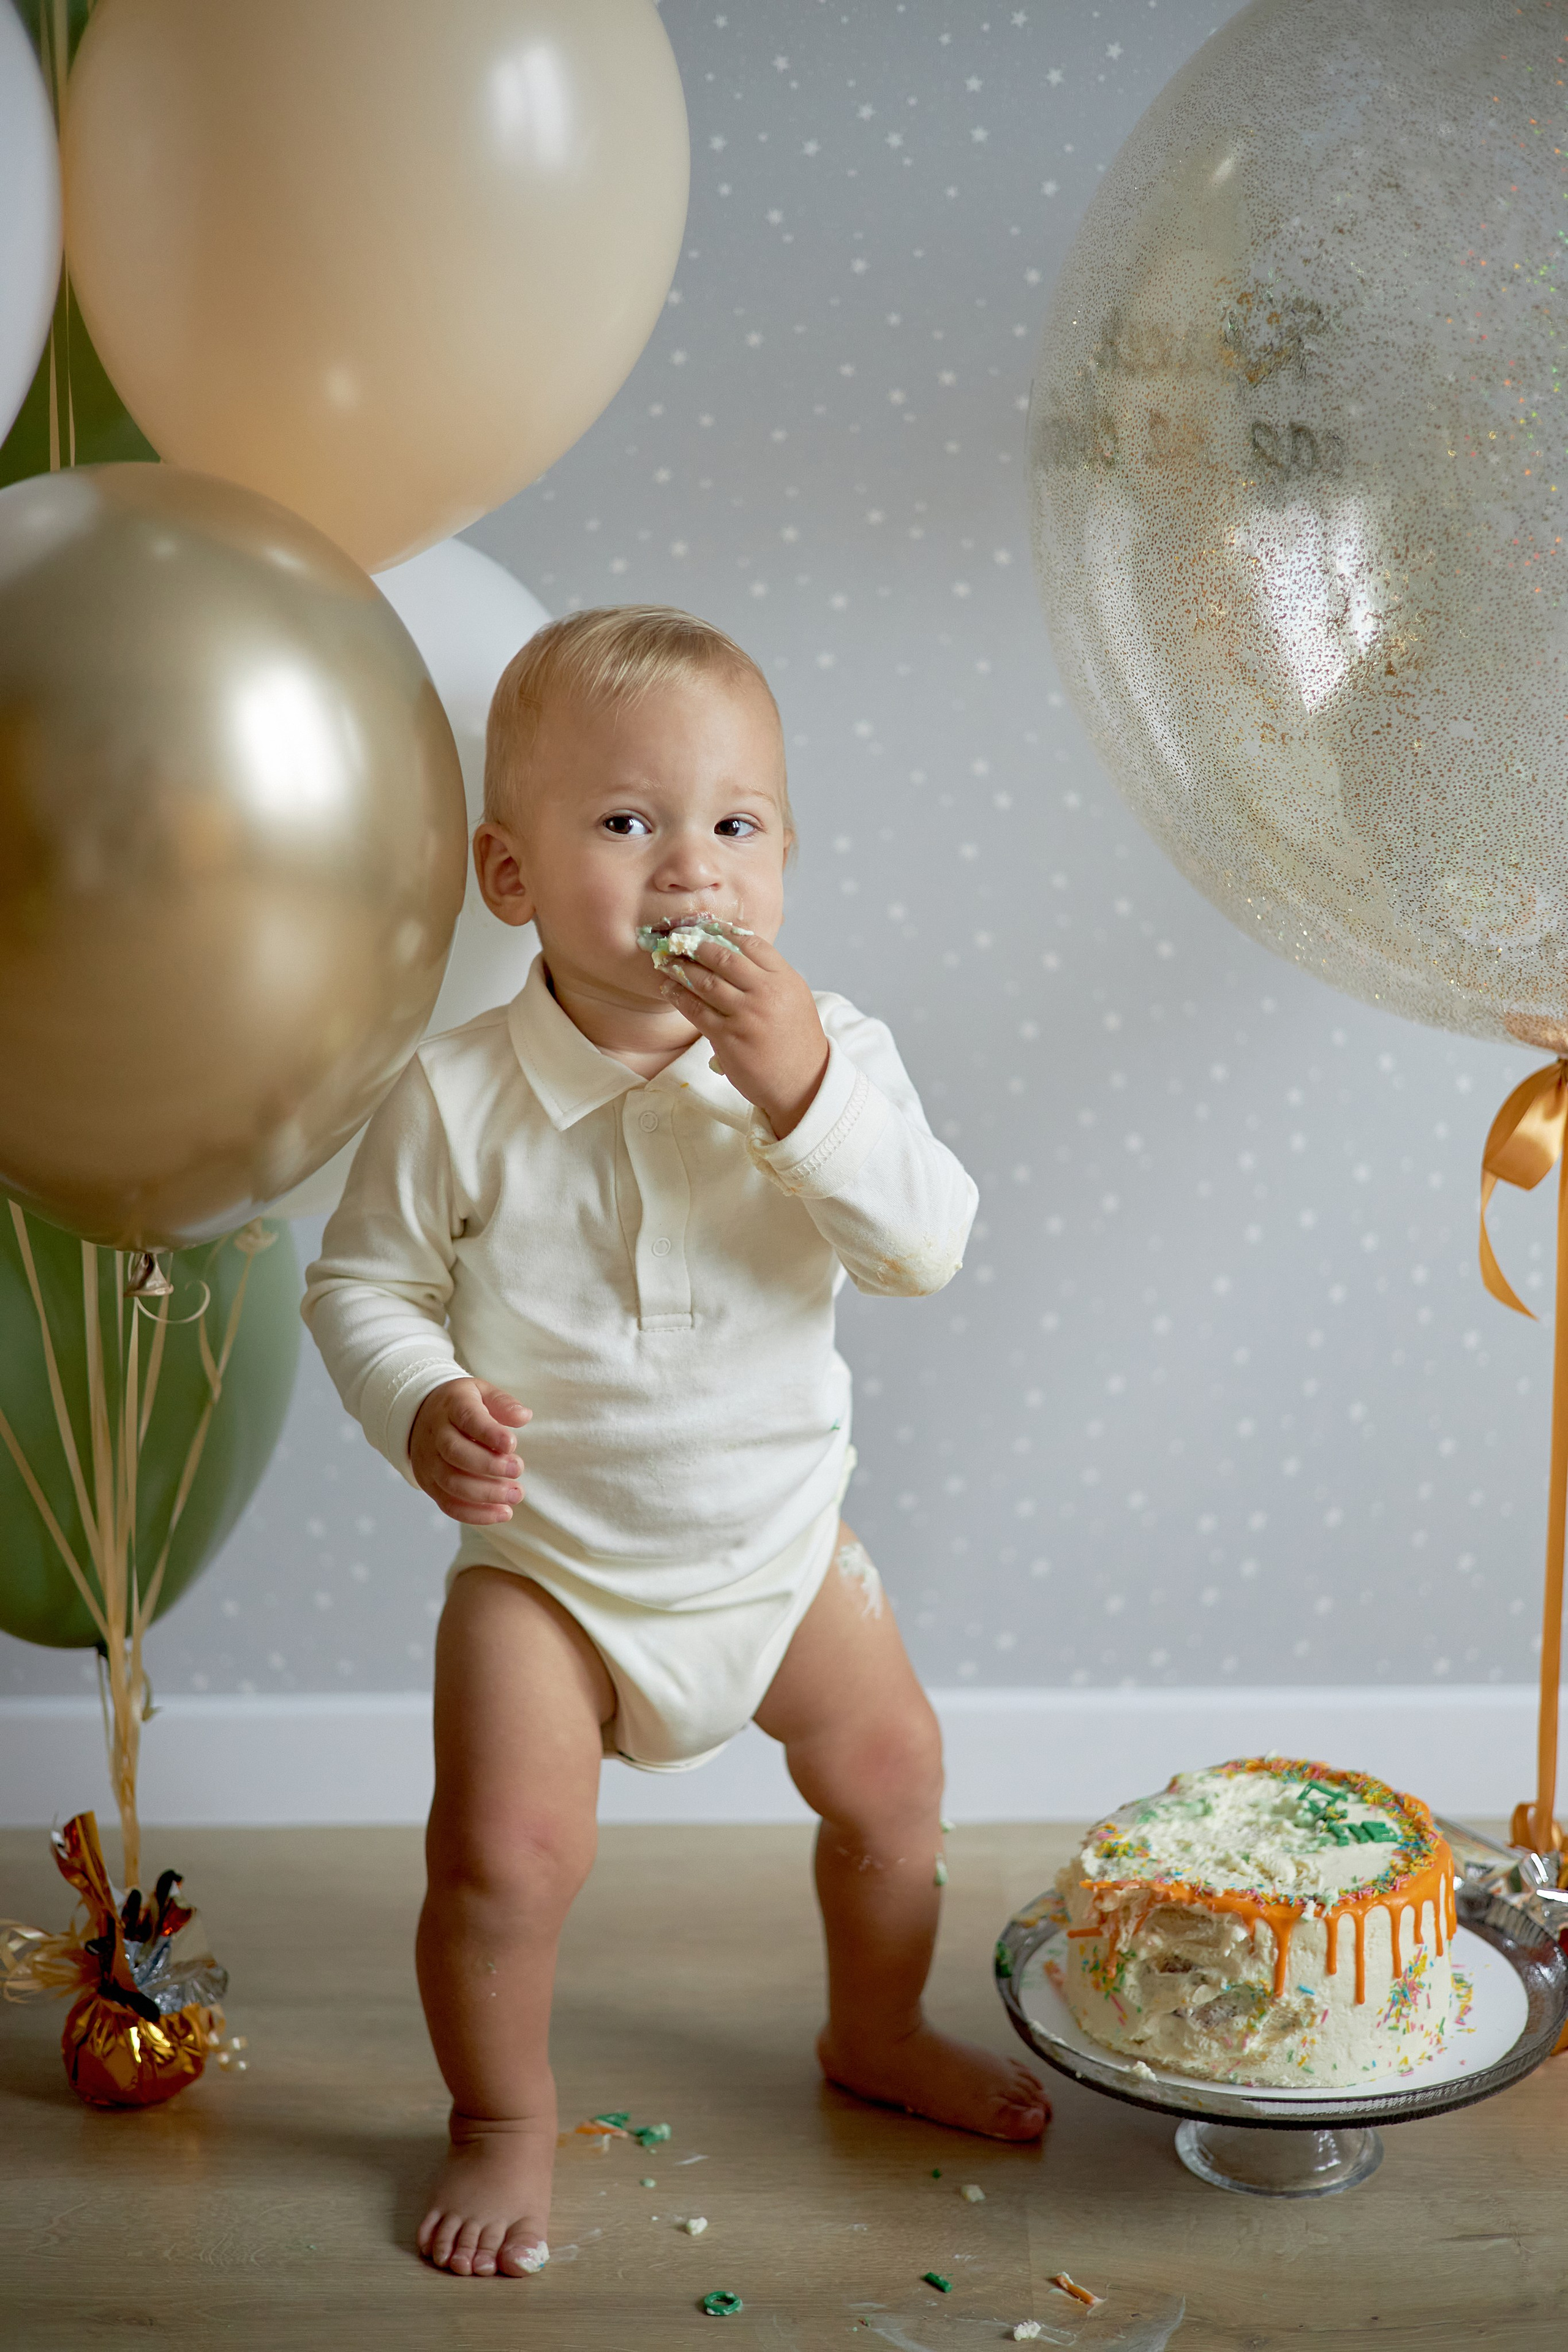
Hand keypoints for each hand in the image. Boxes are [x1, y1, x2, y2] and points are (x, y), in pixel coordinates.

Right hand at [409, 1378, 530, 1525]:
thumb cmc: (461, 1405)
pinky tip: (502, 1513)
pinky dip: (476, 1514)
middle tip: (518, 1470)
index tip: (512, 1444)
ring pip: (452, 1483)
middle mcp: (435, 1434)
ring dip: (486, 1494)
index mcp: (452, 1406)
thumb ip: (503, 1403)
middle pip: (455, 1453)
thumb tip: (524, 1416)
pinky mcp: (429, 1484)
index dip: (489, 1433)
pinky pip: (449, 1505)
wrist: (420, 1416)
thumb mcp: (481, 1392)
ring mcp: (429, 1461)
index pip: (467, 1418)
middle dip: (489, 1465)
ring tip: (515, 1495)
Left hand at [659, 929, 829, 1138]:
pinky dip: (678, 996)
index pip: (751, 943)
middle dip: (696, 945)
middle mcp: (766, 993)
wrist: (803, 1083)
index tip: (705, 926)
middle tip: (677, 939)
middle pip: (724, 957)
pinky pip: (696, 1010)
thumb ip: (770, 976)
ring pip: (705, 982)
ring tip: (666, 961)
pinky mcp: (728, 1037)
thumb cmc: (797, 1041)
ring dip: (681, 968)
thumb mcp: (795, 998)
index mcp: (785, 979)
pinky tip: (668, 988)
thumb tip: (737, 953)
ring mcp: (746, 1015)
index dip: (723, 931)